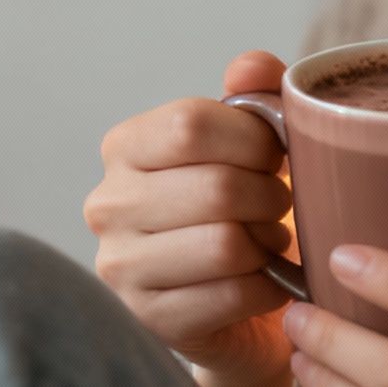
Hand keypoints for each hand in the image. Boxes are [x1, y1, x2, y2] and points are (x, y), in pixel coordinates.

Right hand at [83, 51, 299, 386]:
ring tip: (270, 240)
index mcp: (125, 146)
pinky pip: (232, 294)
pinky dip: (268, 286)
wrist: (242, 301)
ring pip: (224, 244)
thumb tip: (251, 66)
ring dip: (268, 243)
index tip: (276, 155)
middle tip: (280, 205)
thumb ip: (256, 93)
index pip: (192, 124)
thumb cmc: (245, 206)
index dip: (254, 138)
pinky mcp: (150, 320)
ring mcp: (120, 267)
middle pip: (217, 187)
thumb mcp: (253, 141)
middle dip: (271, 197)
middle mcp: (107, 204)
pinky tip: (267, 280)